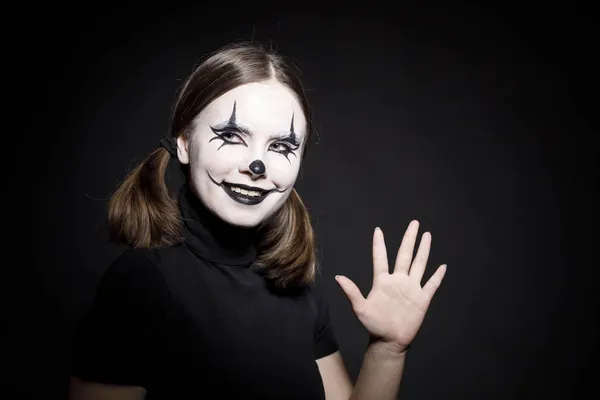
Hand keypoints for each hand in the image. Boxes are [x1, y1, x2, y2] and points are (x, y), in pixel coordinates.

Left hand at [335, 220, 446, 354]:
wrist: (389, 341)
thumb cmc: (373, 325)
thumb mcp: (360, 308)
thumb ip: (351, 291)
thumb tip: (337, 277)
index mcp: (382, 281)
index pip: (381, 257)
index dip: (379, 244)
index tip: (378, 229)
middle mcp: (397, 281)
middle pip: (405, 255)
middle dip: (410, 238)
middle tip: (414, 223)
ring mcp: (410, 289)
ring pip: (419, 264)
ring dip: (423, 250)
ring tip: (427, 235)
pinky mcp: (421, 299)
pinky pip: (431, 285)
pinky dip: (437, 276)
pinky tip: (442, 266)